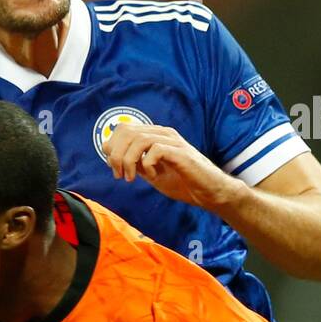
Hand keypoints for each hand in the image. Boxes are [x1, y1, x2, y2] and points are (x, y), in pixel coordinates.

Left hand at [102, 124, 242, 209]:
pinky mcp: (181, 153)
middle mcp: (163, 134)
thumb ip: (135, 162)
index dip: (112, 147)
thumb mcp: (150, 172)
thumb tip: (113, 156)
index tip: (114, 168)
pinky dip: (147, 164)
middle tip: (119, 175)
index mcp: (155, 136)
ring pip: (139, 139)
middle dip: (117, 155)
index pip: (124, 129)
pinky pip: (155, 150)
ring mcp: (173, 141)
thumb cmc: (182, 182)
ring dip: (129, 161)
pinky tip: (152, 175)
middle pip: (127, 131)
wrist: (208, 192)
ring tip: (131, 177)